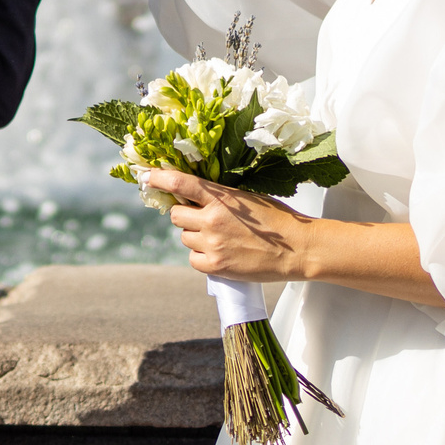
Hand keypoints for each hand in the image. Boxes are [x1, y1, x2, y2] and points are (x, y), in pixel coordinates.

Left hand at [142, 169, 312, 281]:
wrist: (296, 249)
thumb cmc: (276, 219)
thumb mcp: (247, 198)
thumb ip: (219, 196)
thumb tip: (194, 195)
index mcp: (220, 197)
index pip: (179, 182)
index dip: (159, 178)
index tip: (147, 178)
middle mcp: (211, 219)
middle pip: (175, 214)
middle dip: (185, 214)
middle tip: (202, 218)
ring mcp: (212, 244)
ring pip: (184, 237)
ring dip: (195, 236)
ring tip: (220, 238)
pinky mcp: (215, 266)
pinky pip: (193, 259)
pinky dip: (202, 256)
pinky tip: (220, 253)